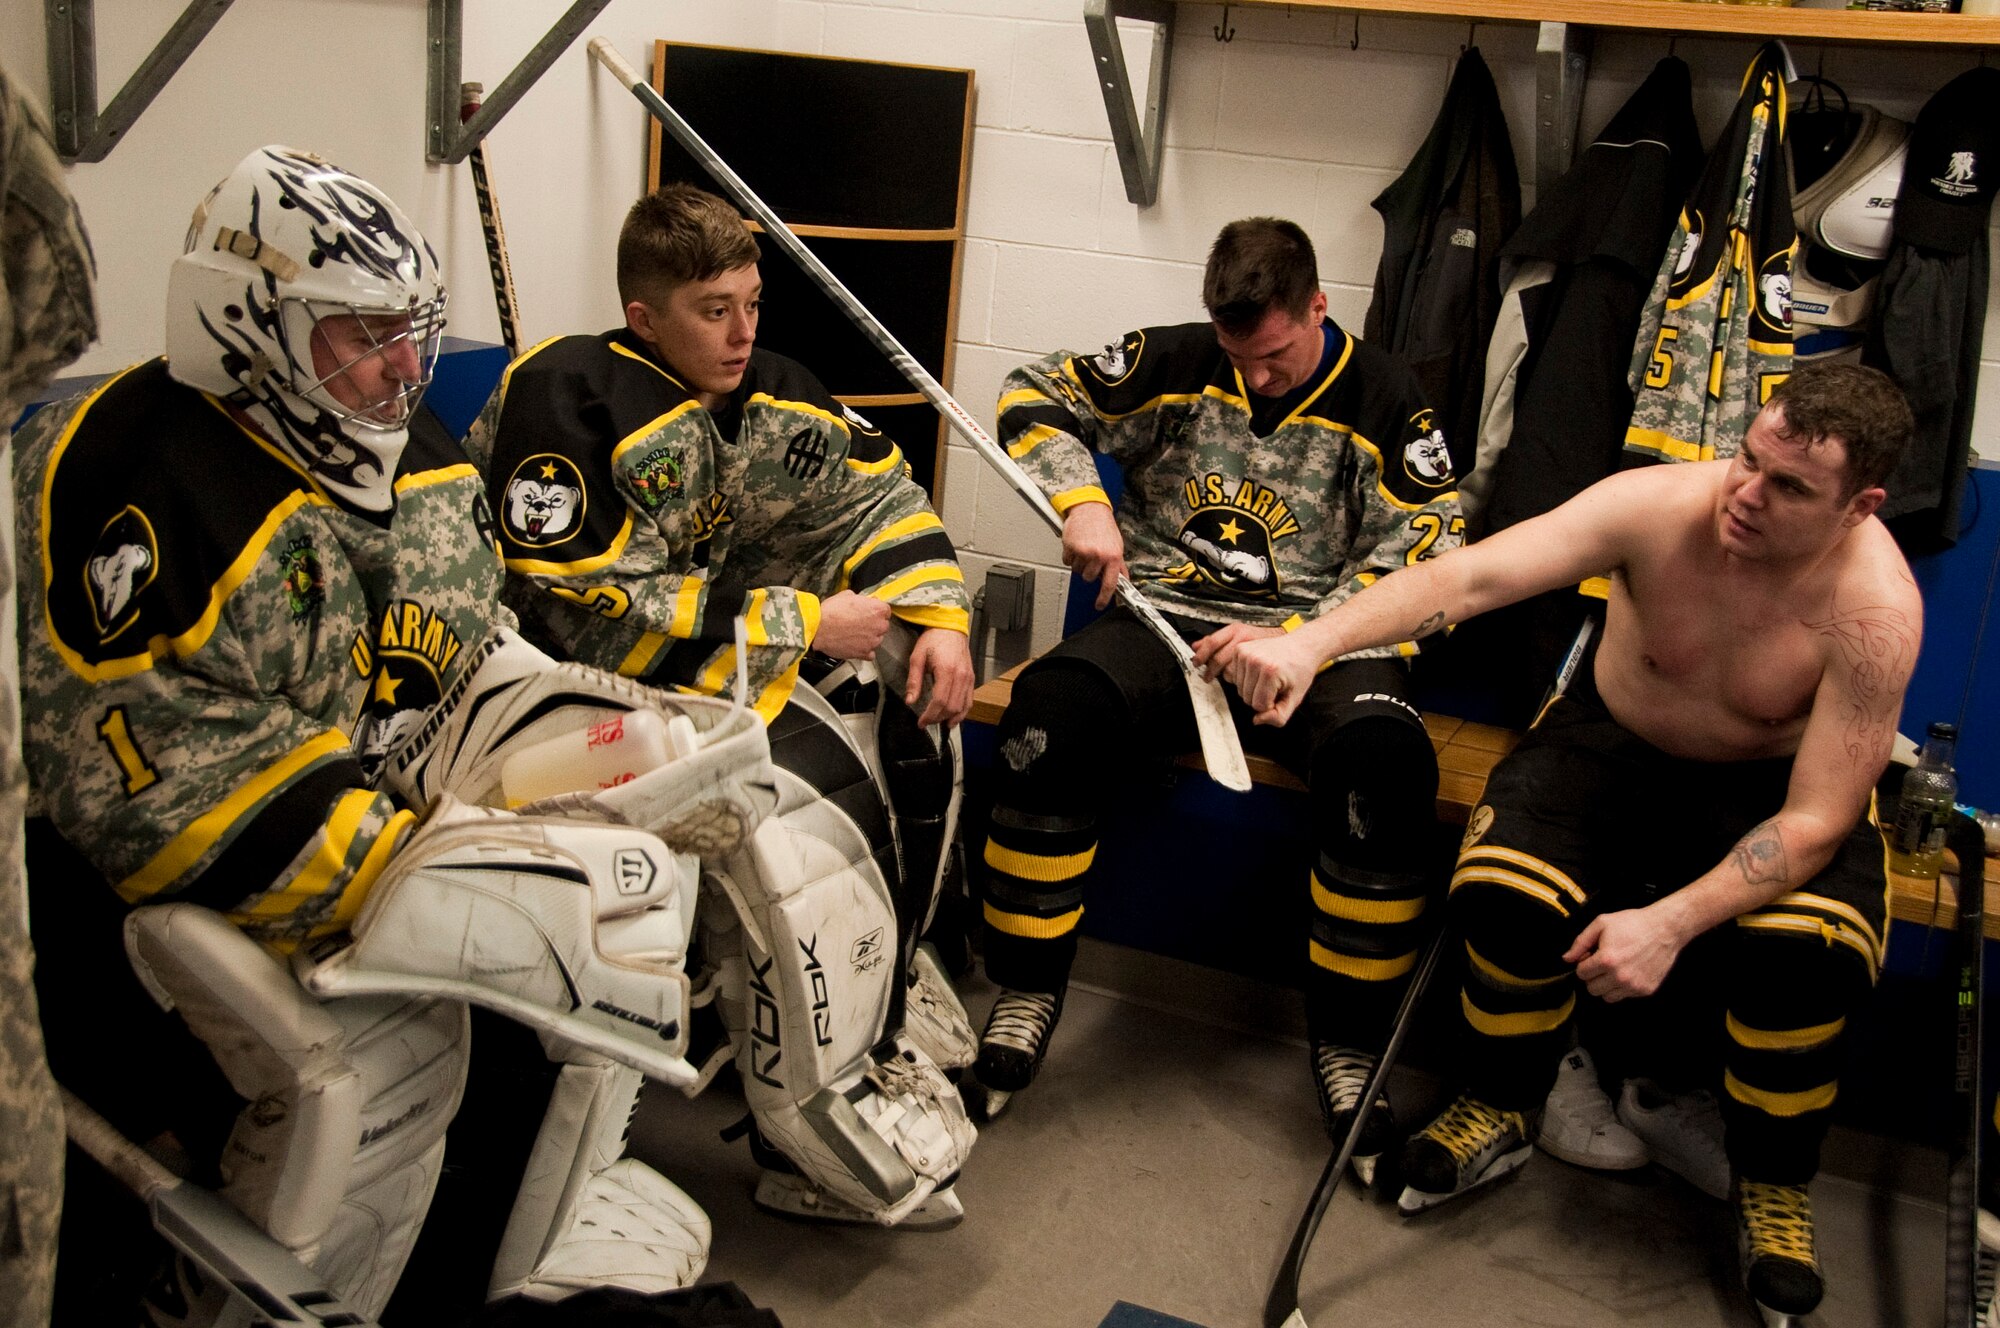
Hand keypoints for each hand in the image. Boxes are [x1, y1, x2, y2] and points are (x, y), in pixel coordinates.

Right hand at [814, 590, 891, 659]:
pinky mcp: (864, 653)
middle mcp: (879, 626)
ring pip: (877, 639)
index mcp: (877, 610)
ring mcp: (872, 641)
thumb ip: (860, 599)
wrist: (818, 628)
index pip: (886, 610)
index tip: (870, 611)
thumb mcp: (846, 595)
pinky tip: (856, 645)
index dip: (876, 610)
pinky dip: (865, 650)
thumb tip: (862, 601)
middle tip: (860, 622)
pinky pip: (870, 653)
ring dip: (869, 637)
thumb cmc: (831, 611)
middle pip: (883, 625)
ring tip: (855, 634)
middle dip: (874, 623)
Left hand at [905, 628, 974, 727]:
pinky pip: (969, 701)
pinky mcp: (971, 678)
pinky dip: (962, 712)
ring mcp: (968, 678)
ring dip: (950, 718)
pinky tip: (953, 718)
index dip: (930, 715)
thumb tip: (910, 701)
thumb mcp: (917, 657)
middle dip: (938, 718)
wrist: (950, 627)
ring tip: (938, 722)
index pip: (939, 700)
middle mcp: (961, 676)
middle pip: (951, 707)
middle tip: (926, 722)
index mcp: (946, 670)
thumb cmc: (933, 640)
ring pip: (962, 707)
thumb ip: (914, 681)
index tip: (921, 722)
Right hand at [1061, 502, 1126, 611]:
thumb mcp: (1117, 545)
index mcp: (1114, 557)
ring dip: (1079, 562)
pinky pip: (1067, 561)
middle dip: (1088, 571)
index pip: (1110, 584)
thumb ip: (1118, 565)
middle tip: (1091, 558)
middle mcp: (1099, 556)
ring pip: (1077, 570)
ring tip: (1084, 548)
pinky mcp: (1071, 548)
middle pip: (1089, 578)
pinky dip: (1069, 556)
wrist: (1089, 508)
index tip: (1099, 605)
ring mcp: (1084, 552)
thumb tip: (1123, 580)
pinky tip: (1076, 545)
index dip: (1104, 598)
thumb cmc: (1103, 526)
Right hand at [1192, 625, 1317, 725]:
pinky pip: (1236, 677)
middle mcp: (1254, 660)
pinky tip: (1260, 670)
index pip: (1258, 706)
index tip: (1281, 692)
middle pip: (1246, 697)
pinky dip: (1247, 678)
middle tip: (1276, 684)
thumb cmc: (1300, 672)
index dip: (1271, 704)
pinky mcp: (1239, 649)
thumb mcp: (1295, 699)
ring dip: (1253, 688)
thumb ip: (1278, 717)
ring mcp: (1245, 653)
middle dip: (1261, 697)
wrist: (1301, 646)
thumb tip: (1256, 720)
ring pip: (1240, 689)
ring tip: (1269, 677)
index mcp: (1270, 672)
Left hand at [1563, 906, 1686, 1000]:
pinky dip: (1623, 987)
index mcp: (1606, 960)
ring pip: (1607, 997)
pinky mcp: (1646, 990)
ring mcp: (1634, 985)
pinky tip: (1628, 971)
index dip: (1584, 963)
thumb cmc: (1633, 923)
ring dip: (1606, 985)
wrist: (1664, 929)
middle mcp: (1620, 976)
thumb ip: (1580, 942)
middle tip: (1602, 963)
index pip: (1581, 973)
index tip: (1592, 956)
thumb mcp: (1601, 924)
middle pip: (1592, 988)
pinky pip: (1625, 996)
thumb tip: (1567, 958)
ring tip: (1614, 969)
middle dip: (1593, 976)